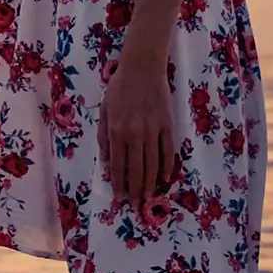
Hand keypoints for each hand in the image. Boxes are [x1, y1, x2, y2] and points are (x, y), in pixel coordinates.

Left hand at [100, 49, 182, 206]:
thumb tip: (105, 162)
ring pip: (153, 164)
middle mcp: (135, 134)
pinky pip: (168, 150)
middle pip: (137, 169)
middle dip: (135, 189)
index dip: (118, 183)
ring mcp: (153, 130)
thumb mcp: (104, 110)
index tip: (119, 197)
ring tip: (148, 197)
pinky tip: (165, 178)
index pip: (118, 165)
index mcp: (117, 130)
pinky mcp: (168, 125)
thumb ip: (104, 137)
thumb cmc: (119, 88)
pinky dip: (167, 166)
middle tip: (135, 204)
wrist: (142, 68)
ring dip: (150, 183)